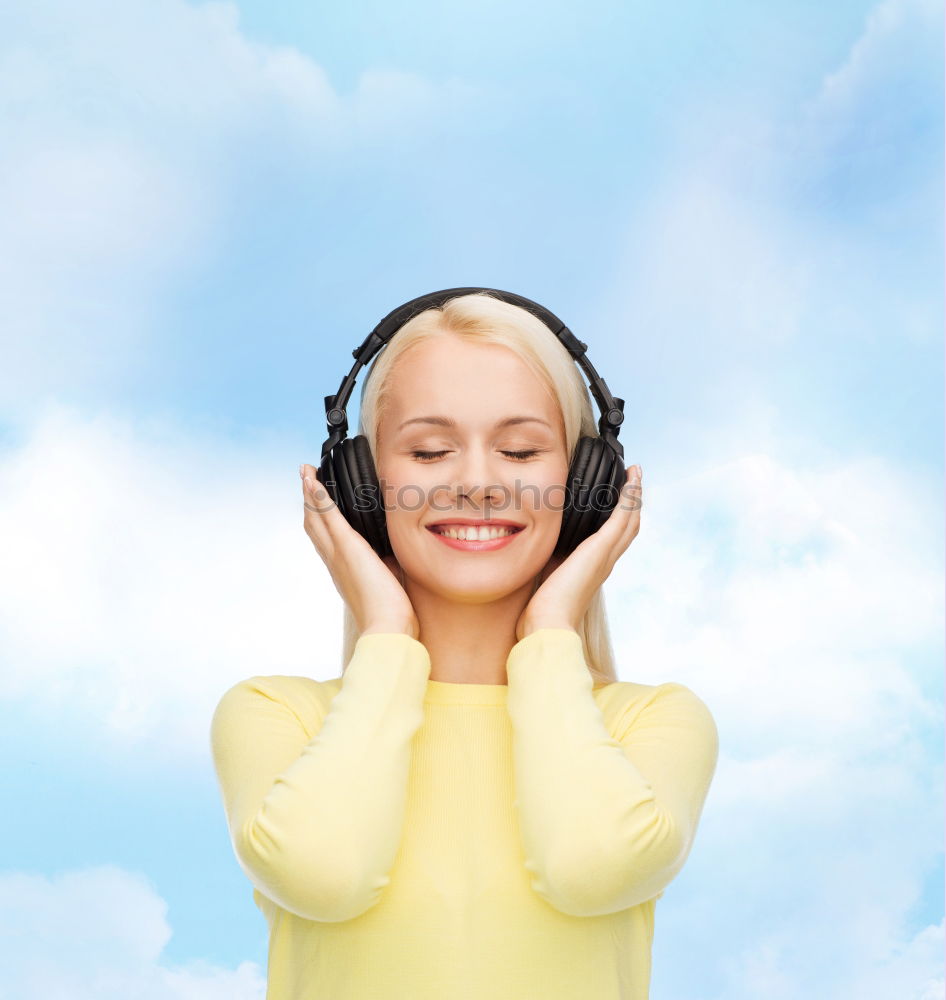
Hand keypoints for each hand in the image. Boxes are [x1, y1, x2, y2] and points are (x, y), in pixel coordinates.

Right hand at [300, 464, 419, 640]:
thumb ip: (386, 564)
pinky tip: (313, 480)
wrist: (386, 628)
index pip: (325, 539)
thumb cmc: (391, 612)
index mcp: (342, 570)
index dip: (318, 519)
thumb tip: (393, 554)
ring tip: (306, 472)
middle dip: (308, 500)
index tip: (316, 501)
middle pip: (313, 525)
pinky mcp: (347, 548)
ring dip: (310, 493)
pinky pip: (328, 517)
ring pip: (316, 518)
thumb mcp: (389, 581)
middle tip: (305, 478)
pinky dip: (318, 497)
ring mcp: (337, 554)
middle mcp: (333, 561)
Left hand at [515, 464, 642, 641]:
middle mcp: (605, 563)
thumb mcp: (544, 579)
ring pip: (629, 520)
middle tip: (634, 480)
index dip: (619, 520)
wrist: (548, 626)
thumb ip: (545, 562)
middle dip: (632, 504)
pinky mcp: (601, 549)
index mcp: (593, 570)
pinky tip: (630, 480)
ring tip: (635, 475)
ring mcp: (606, 556)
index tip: (619, 501)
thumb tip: (535, 549)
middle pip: (628, 528)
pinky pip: (621, 517)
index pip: (613, 540)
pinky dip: (628, 497)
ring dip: (634, 495)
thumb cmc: (542, 612)